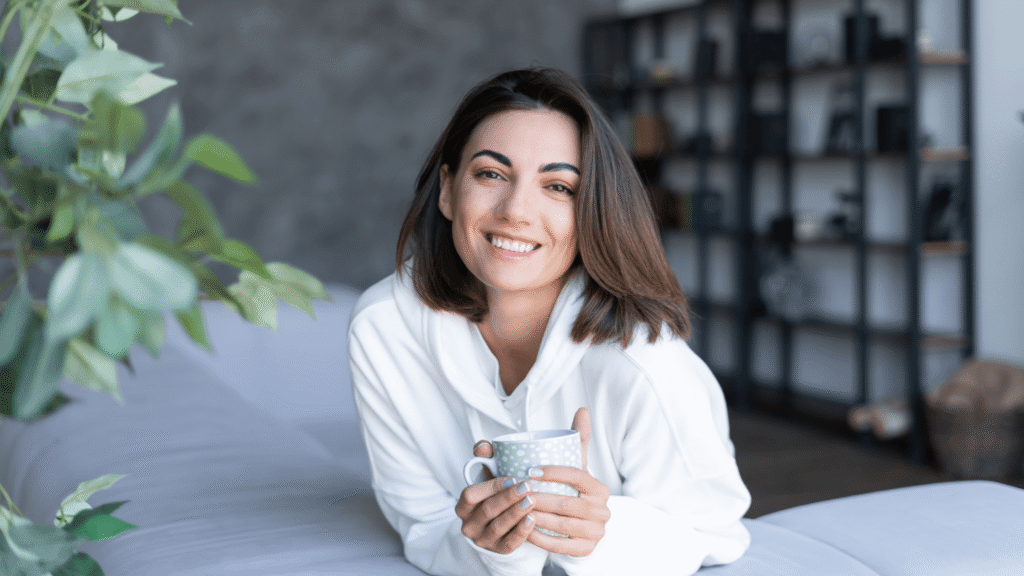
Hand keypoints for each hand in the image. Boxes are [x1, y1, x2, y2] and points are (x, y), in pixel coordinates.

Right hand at [455, 440, 536, 553]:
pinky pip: (510, 544)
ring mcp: (483, 540)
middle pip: (487, 510)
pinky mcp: (498, 551)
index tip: (511, 477)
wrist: (500, 526)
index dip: (490, 486)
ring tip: (532, 500)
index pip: (470, 495)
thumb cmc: (495, 496)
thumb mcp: (488, 477)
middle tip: (527, 486)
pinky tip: (533, 519)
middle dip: (508, 497)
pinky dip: (522, 532)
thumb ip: (485, 458)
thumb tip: (483, 446)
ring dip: (516, 513)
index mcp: (463, 506)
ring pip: (498, 527)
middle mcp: (469, 525)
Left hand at [527, 407, 610, 556]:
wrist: (583, 526)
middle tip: (516, 491)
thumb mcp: (577, 466)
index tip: (529, 470)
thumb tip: (582, 409)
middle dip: (538, 497)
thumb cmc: (574, 491)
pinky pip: (560, 546)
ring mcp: (596, 533)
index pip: (578, 475)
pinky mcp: (586, 551)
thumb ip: (576, 440)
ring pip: (562, 526)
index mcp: (600, 488)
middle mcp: (602, 511)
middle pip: (567, 503)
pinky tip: (524, 530)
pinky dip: (540, 539)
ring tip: (516, 509)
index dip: (554, 472)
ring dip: (536, 518)